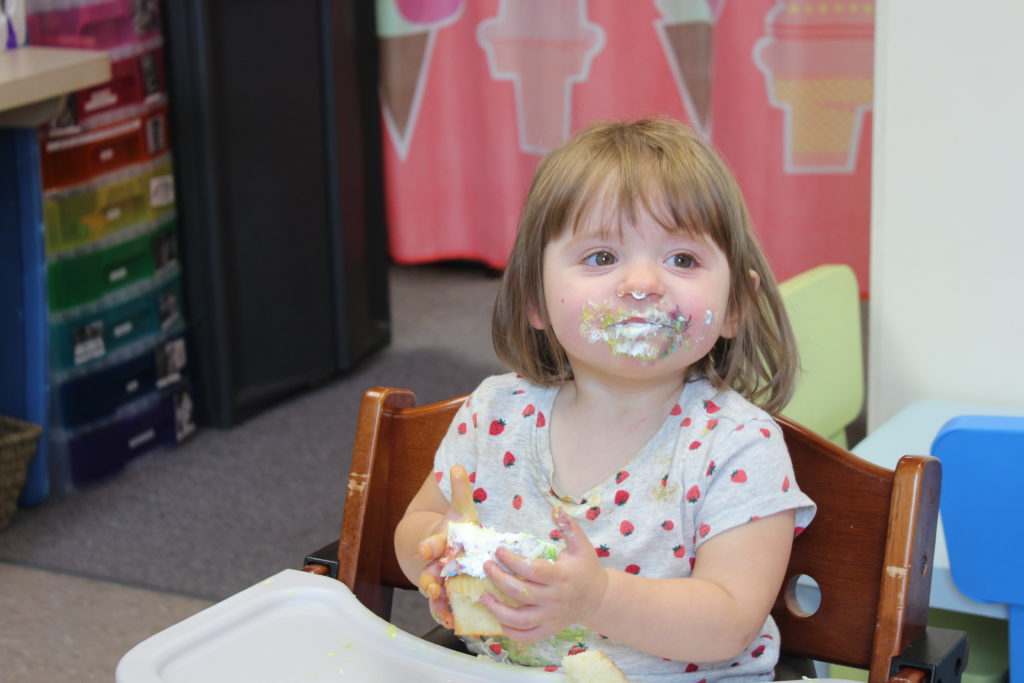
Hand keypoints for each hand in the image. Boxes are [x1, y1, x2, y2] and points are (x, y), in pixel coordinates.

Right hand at [415, 465, 477, 627]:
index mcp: (438, 543)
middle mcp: (435, 564)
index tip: (427, 548)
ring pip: (433, 595)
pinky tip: (456, 624)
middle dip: (429, 580)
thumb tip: (457, 466)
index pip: (429, 544)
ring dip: (438, 604)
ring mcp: (440, 581)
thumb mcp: (461, 510)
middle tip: (433, 586)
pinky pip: (444, 608)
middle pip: (428, 573)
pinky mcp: (447, 595)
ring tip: (446, 614)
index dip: (428, 546)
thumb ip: (460, 491)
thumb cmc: (457, 529)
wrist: (449, 547)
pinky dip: (448, 616)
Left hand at [479, 506, 607, 642]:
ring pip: (519, 619)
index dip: (512, 560)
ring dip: (497, 609)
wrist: (598, 599)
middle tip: (487, 566)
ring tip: (483, 596)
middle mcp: (554, 599)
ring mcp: (550, 617)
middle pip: (520, 592)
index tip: (498, 551)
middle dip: (498, 578)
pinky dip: (509, 631)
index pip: (532, 570)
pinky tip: (498, 618)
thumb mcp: (581, 545)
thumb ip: (569, 527)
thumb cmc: (586, 568)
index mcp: (561, 576)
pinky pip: (525, 636)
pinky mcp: (548, 630)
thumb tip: (556, 508)